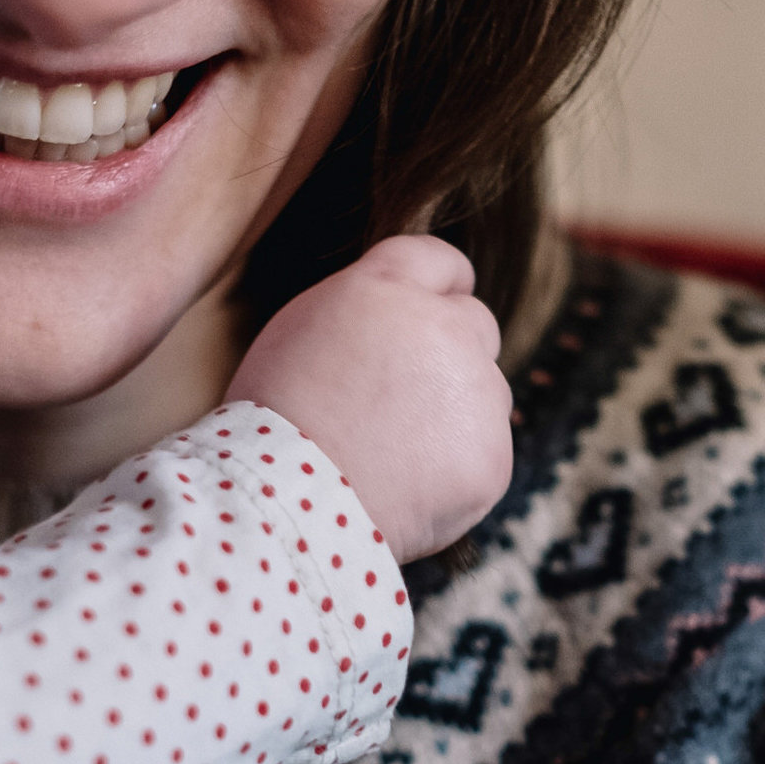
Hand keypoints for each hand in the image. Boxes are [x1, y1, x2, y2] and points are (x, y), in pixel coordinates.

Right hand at [227, 235, 513, 562]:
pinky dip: (454, 473)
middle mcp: (446, 328)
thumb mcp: (299, 332)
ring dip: (452, 414)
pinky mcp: (491, 455)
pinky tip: (405, 488)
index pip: (440, 262)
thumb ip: (364, 313)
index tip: (435, 306)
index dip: (439, 287)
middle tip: (402, 397)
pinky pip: (483, 456)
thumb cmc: (273, 421)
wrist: (288, 501)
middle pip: (474, 324)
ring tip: (390, 453)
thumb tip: (394, 323)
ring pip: (483, 394)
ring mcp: (478, 393)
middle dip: (450, 352)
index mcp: (390, 289)